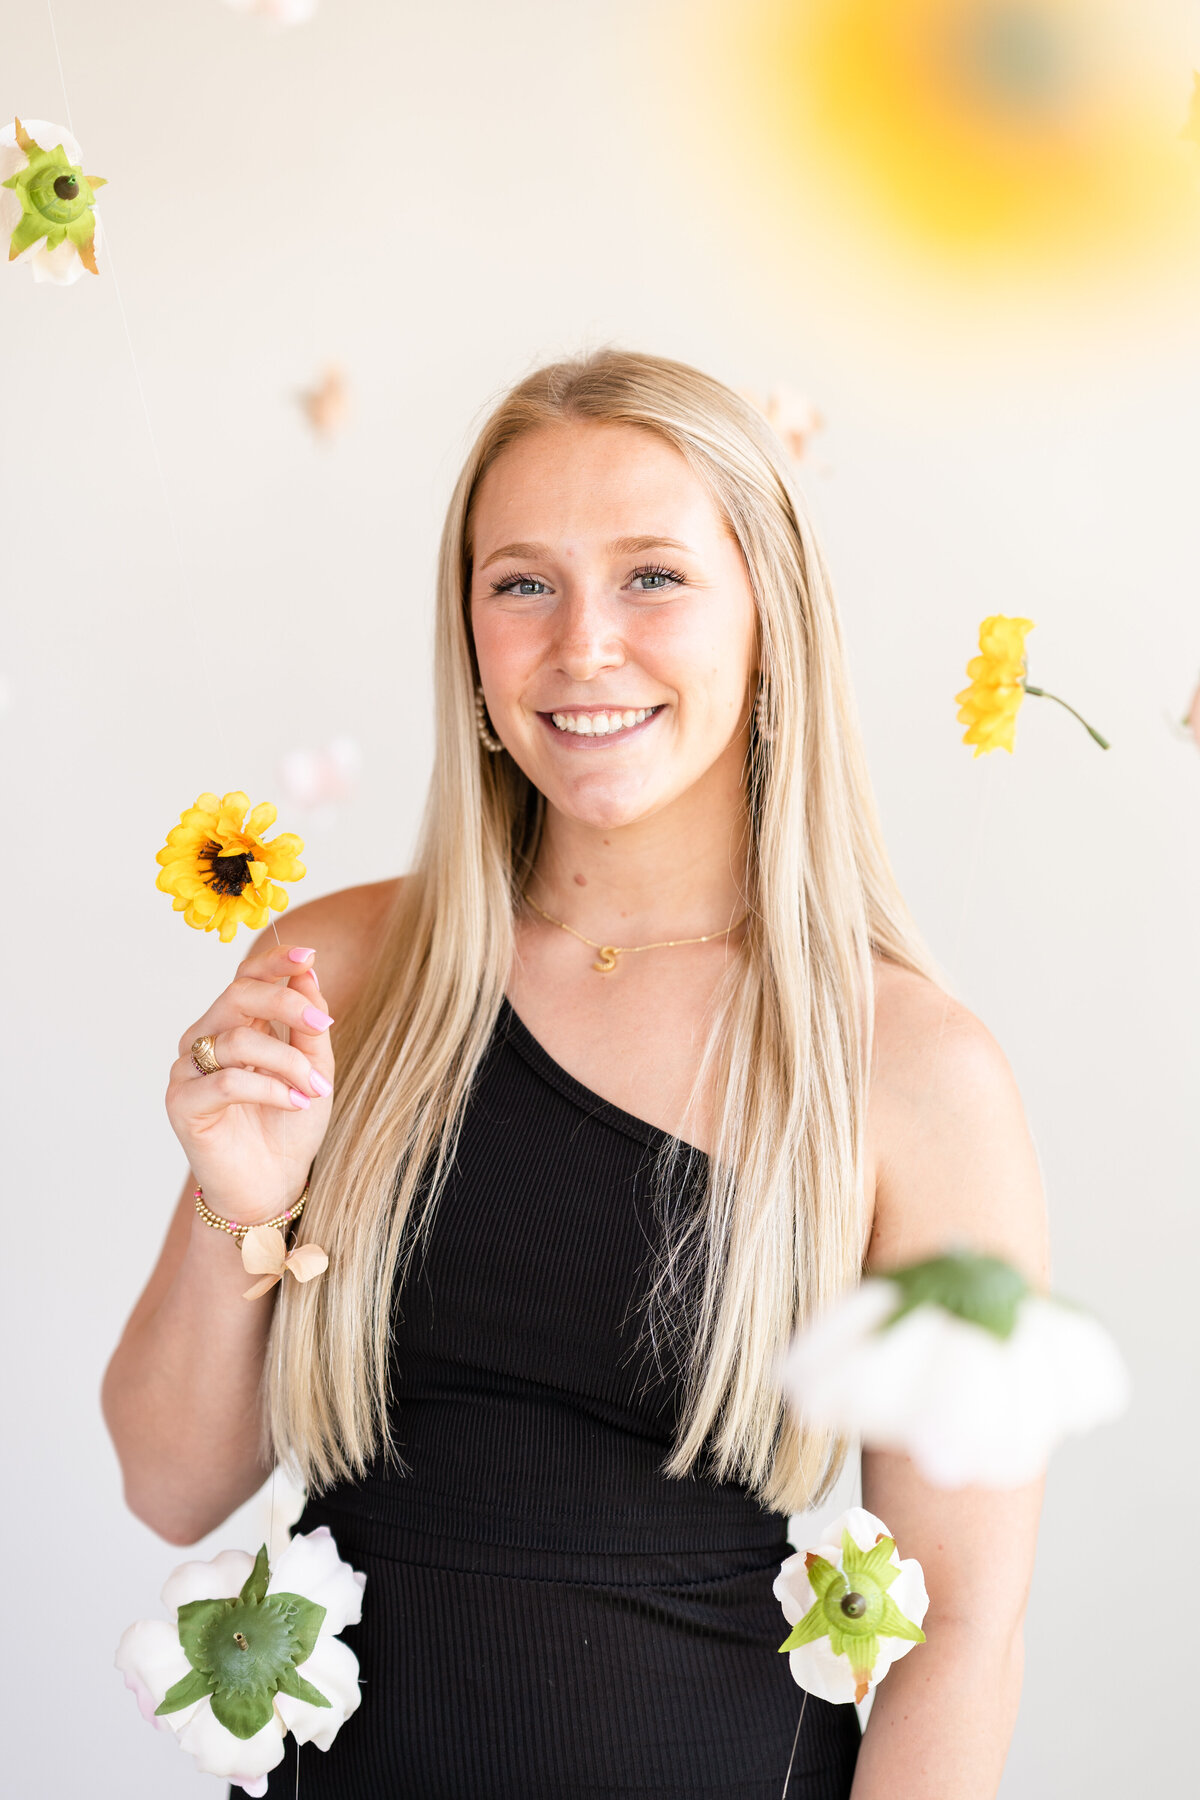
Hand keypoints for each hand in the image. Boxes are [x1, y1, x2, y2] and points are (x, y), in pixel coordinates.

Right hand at [166, 941, 335, 1223]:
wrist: (273, 1185)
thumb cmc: (289, 1127)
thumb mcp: (312, 1067)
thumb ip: (308, 1023)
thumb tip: (307, 971)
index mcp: (233, 1024)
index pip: (245, 977)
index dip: (273, 961)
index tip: (308, 955)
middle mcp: (204, 1039)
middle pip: (238, 995)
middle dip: (286, 1003)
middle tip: (322, 1022)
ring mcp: (187, 1070)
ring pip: (238, 1039)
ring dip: (287, 1062)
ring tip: (315, 1089)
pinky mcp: (182, 1104)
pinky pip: (227, 1081)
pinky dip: (269, 1089)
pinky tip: (295, 1103)